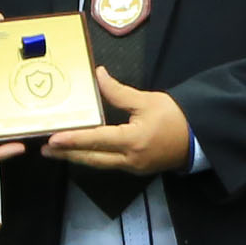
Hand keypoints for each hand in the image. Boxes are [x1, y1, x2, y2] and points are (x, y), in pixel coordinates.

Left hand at [44, 68, 192, 178]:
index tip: (53, 140)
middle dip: (68, 154)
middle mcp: (129, 159)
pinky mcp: (136, 169)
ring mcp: (132, 167)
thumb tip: (97, 76)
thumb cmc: (175, 117)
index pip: (96, 140)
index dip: (73, 140)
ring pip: (99, 163)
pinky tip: (82, 151)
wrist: (199, 139)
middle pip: (92, 158)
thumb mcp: (147, 100)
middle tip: (46, 149)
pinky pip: (109, 164)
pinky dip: (93, 157)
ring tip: (58, 151)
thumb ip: (118, 92)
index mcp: (133, 141)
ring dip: (78, 157)